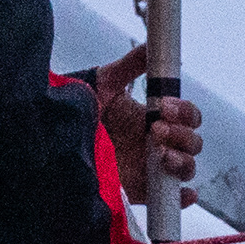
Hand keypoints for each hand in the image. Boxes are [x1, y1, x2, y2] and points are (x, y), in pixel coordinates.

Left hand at [90, 45, 202, 205]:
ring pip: (185, 168)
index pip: (186, 117)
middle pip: (192, 142)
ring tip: (160, 155)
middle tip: (154, 129)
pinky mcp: (139, 192)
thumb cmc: (80, 110)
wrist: (52, 138)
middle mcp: (155, 144)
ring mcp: (149, 168)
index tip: (163, 105)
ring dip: (182, 160)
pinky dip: (182, 198)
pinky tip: (183, 193)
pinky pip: (169, 200)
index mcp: (152, 118)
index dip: (184, 111)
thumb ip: (130, 65)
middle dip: (181, 134)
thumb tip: (152, 43)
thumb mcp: (104, 83)